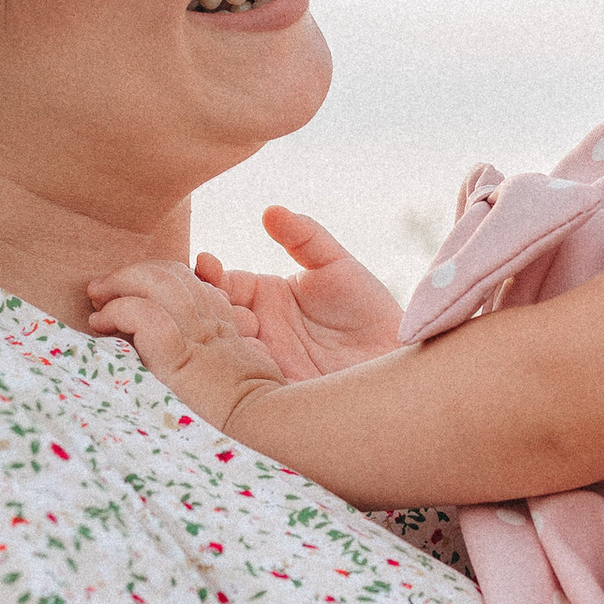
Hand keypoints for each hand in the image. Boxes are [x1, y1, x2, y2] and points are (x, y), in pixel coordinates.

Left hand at [84, 257, 283, 427]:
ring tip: (97, 299)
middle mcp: (213, 325)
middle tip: (103, 288)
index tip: (133, 292)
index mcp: (228, 330)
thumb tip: (185, 358)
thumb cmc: (251, 426)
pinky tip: (101, 323)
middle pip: (174, 274)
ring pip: (158, 283)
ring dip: (119, 284)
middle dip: (134, 273)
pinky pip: (144, 314)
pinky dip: (118, 310)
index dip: (163, 278)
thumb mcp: (244, 384)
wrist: (264, 438)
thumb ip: (219, 363)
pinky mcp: (181, 356)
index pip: (195, 284)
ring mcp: (198, 338)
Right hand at [194, 206, 404, 381]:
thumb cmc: (369, 310)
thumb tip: (271, 211)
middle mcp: (257, 329)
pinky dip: (236, 370)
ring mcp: (261, 362)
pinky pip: (244, 384)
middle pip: (212, 317)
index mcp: (264, 296)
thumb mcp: (337, 265)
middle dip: (204, 307)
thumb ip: (306, 237)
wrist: (399, 356)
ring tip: (224, 325)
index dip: (208, 274)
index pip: (222, 283)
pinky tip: (242, 357)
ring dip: (215, 338)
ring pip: (221, 350)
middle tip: (210, 299)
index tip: (206, 265)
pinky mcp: (274, 392)